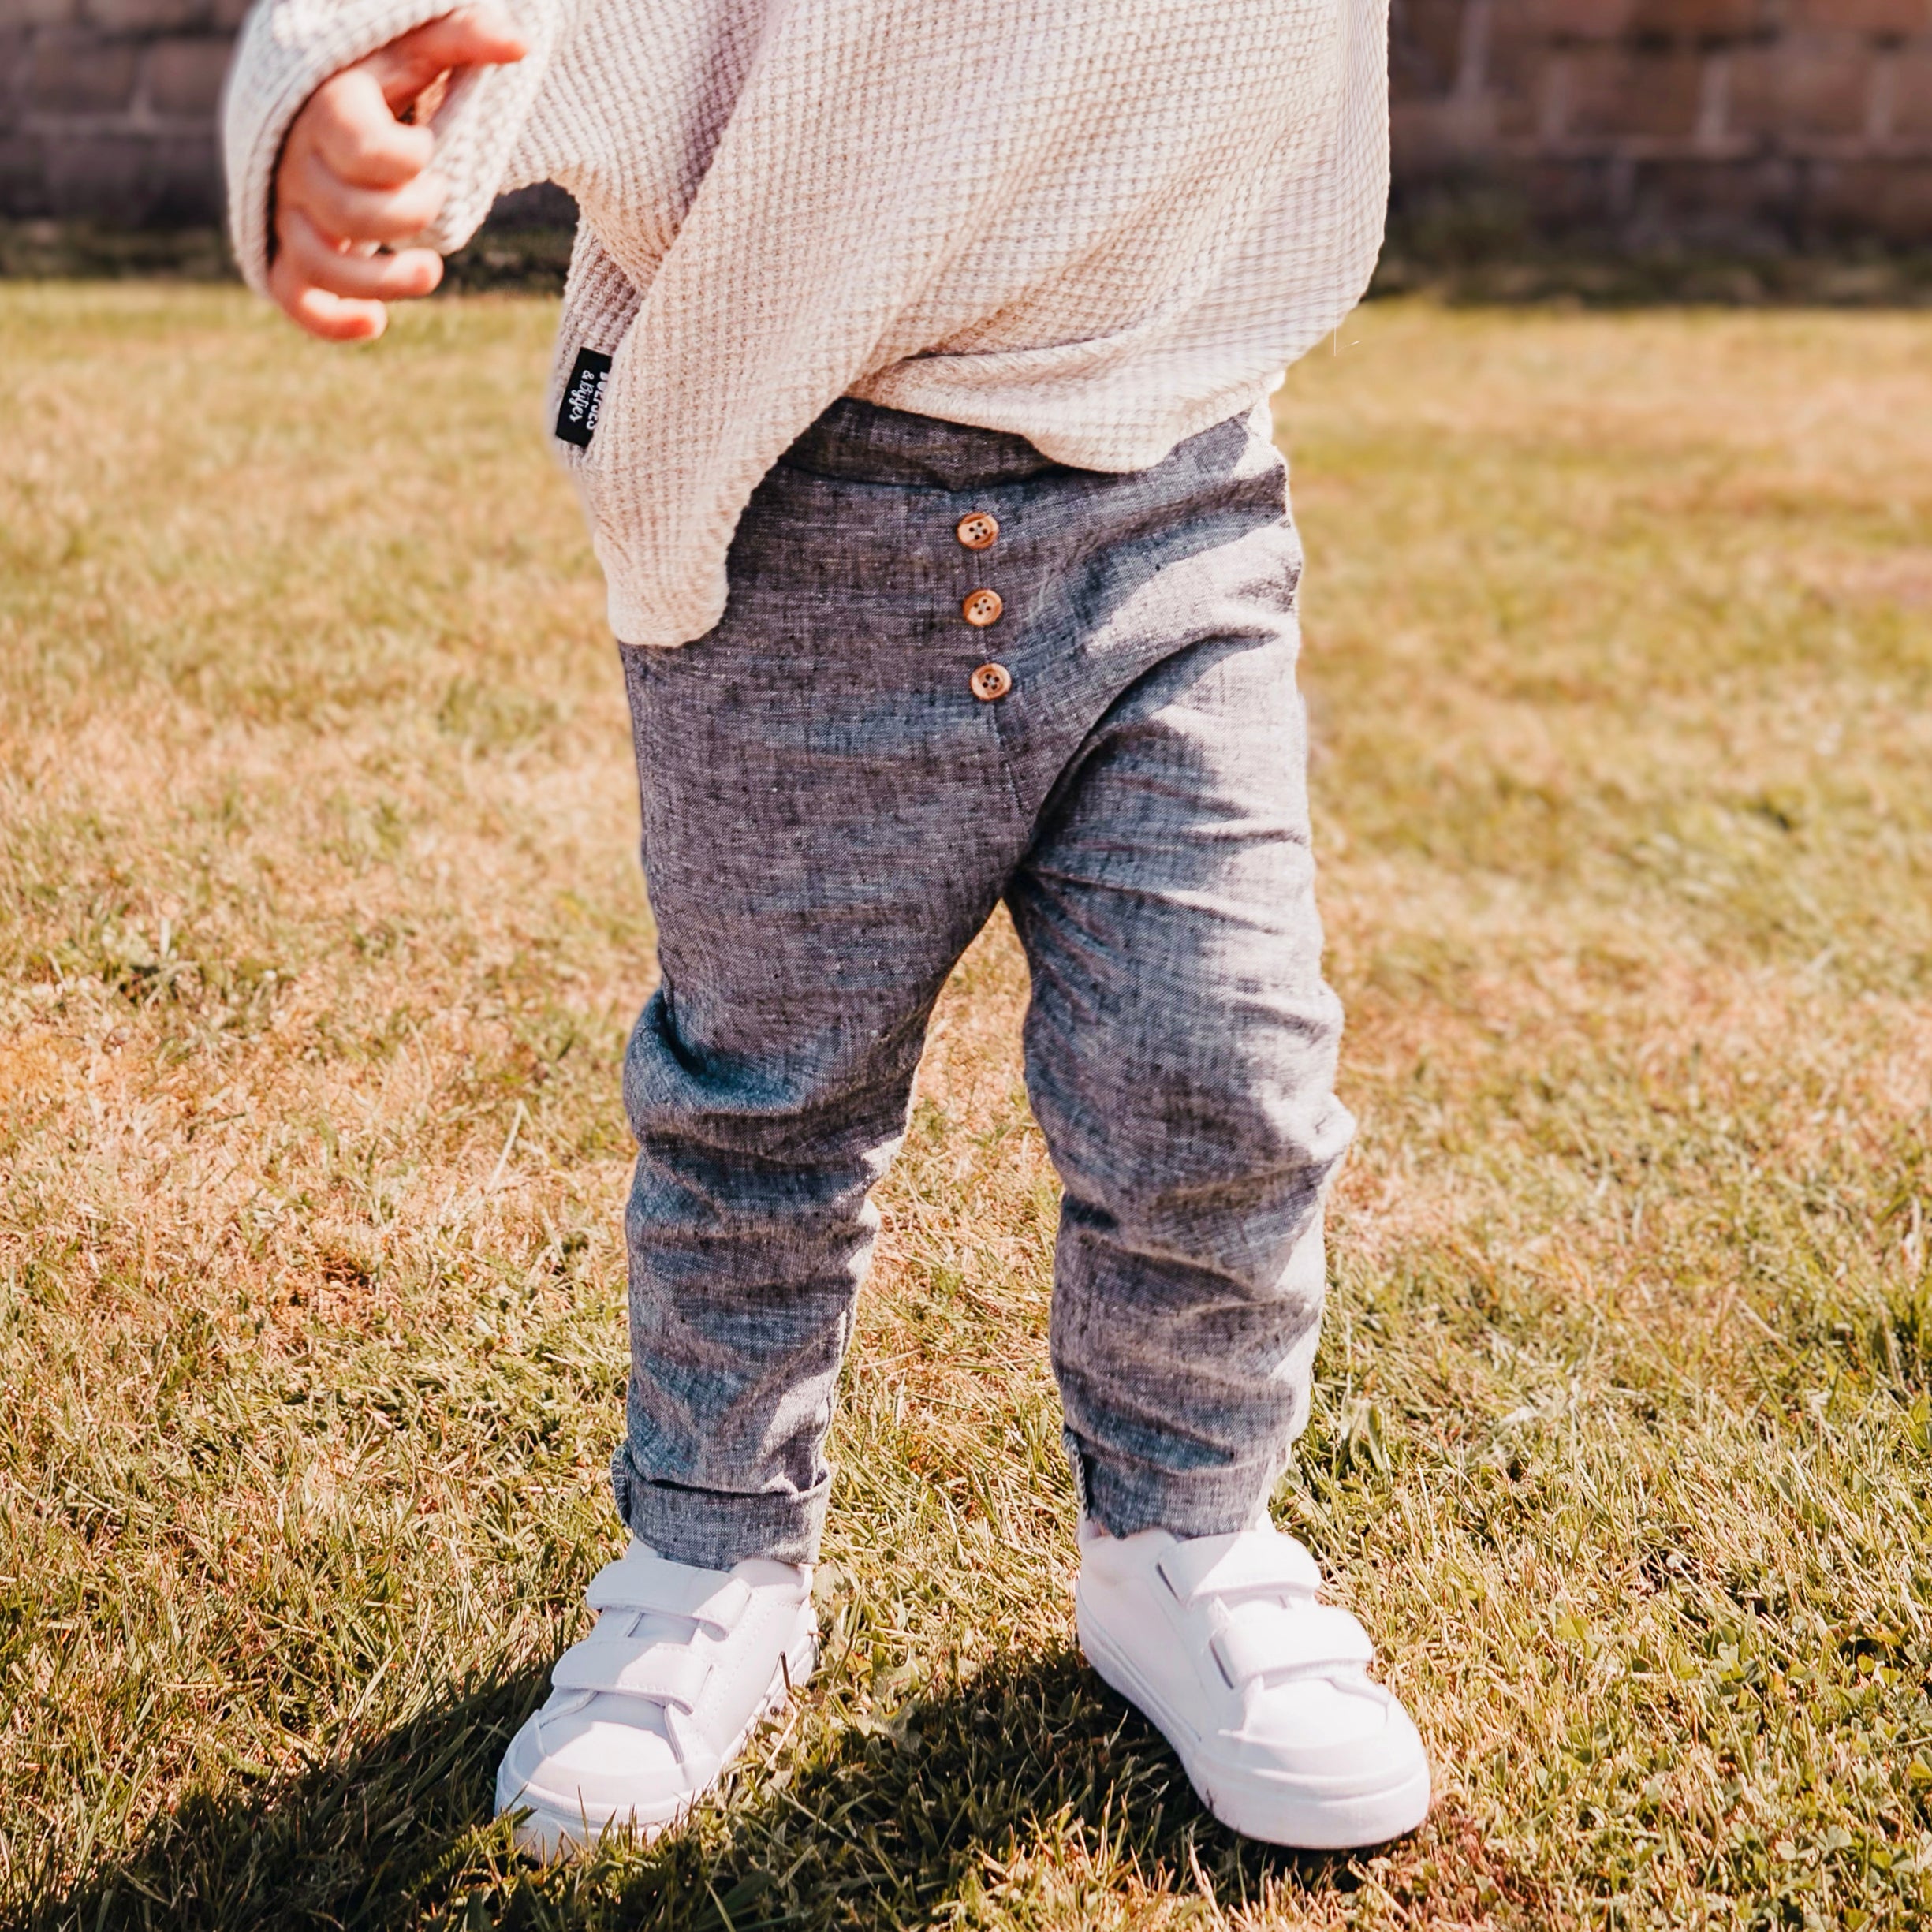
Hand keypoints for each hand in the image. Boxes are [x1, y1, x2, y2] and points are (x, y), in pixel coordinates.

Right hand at [269, 5, 526, 341]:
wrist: (324, 104)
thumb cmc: (384, 78)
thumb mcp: (419, 49)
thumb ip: (463, 38)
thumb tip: (520, 43)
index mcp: (325, 108)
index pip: (358, 146)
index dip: (405, 160)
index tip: (428, 150)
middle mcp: (297, 162)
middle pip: (346, 211)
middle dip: (408, 217)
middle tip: (441, 198)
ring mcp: (289, 211)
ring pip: (318, 262)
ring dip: (382, 281)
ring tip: (431, 271)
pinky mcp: (288, 251)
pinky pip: (292, 298)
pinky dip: (329, 321)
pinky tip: (376, 324)